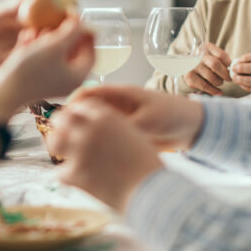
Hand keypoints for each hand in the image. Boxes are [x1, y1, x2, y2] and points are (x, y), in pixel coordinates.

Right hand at [0, 17, 94, 116]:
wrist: (3, 91)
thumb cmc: (30, 71)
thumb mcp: (54, 46)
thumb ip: (71, 30)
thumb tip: (79, 19)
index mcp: (78, 75)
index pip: (91, 50)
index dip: (85, 31)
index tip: (76, 17)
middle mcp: (68, 80)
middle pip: (72, 50)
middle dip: (61, 33)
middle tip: (53, 21)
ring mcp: (52, 80)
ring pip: (55, 53)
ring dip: (46, 38)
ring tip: (35, 29)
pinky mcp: (37, 79)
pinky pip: (42, 59)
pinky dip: (35, 46)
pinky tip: (26, 37)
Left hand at [51, 98, 164, 211]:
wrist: (150, 192)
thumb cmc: (147, 167)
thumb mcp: (132, 136)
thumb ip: (112, 129)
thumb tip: (95, 132)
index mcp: (107, 116)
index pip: (81, 106)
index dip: (77, 113)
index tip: (75, 121)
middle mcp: (90, 129)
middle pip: (62, 118)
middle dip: (61, 126)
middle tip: (63, 136)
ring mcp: (79, 150)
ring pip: (54, 141)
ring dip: (58, 147)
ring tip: (64, 156)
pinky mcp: (74, 172)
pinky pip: (62, 172)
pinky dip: (71, 178)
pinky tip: (84, 182)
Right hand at [68, 84, 203, 150]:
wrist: (191, 127)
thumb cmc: (172, 115)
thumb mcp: (149, 120)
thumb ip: (126, 127)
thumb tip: (103, 137)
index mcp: (120, 94)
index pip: (88, 92)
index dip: (72, 103)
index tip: (62, 118)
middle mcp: (115, 105)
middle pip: (84, 109)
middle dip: (70, 121)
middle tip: (59, 137)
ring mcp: (117, 119)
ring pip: (90, 124)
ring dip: (79, 134)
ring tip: (68, 150)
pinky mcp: (122, 133)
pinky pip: (102, 137)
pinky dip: (92, 144)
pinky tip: (86, 158)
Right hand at [182, 42, 232, 95]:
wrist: (189, 65)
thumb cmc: (207, 61)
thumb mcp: (214, 54)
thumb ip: (223, 59)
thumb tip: (233, 69)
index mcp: (206, 48)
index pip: (220, 55)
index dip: (228, 63)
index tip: (231, 68)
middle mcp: (197, 55)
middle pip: (215, 64)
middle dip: (225, 74)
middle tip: (229, 78)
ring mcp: (192, 66)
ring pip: (211, 77)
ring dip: (219, 82)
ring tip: (220, 82)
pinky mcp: (190, 77)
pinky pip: (205, 86)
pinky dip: (214, 90)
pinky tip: (219, 92)